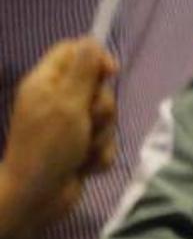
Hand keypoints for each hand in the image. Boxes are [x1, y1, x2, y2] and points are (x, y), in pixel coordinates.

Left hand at [0, 39, 117, 235]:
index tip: (110, 73)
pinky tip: (85, 166)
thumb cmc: (48, 147)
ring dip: (102, 136)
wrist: (36, 198)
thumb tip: (91, 39)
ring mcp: (70, 127)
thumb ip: (83, 71)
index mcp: (47, 83)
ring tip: (84, 150)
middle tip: (88, 121)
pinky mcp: (81, 149)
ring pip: (106, 118)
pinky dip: (100, 155)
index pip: (73, 51)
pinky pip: (106, 143)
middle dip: (103, 108)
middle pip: (98, 87)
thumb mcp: (67, 104)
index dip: (95, 58)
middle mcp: (58, 101)